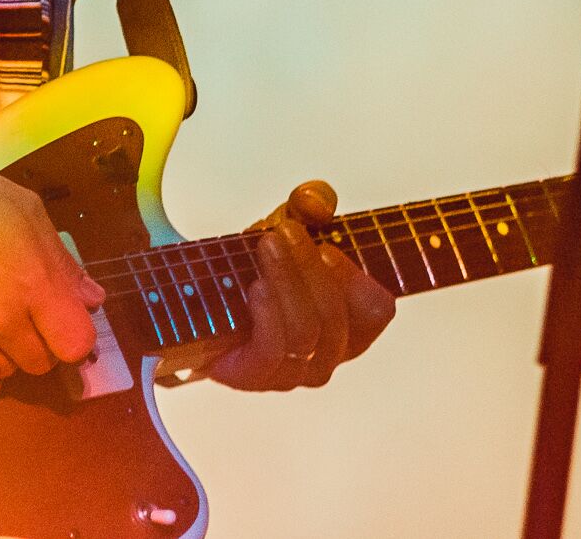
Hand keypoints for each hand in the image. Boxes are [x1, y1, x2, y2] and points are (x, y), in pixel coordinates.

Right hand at [0, 134, 100, 402]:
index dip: (76, 333)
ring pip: (9, 374)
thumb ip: (63, 261)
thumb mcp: (25, 210)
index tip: (64, 319)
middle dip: (42, 340)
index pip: (76, 343)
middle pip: (43, 362)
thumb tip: (93, 300)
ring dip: (10, 353)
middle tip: (25, 312)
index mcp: (30, 279)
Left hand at [208, 181, 395, 390]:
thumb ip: (310, 203)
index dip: (359, 280)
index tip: (328, 247)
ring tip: (266, 246)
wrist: (203, 304)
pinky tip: (255, 287)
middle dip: (309, 268)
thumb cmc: (258, 268)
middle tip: (285, 232)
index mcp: (348, 321)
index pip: (376, 310)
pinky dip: (268, 315)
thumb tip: (315, 202)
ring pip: (306, 332)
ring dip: (287, 281)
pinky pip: (273, 352)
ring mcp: (293, 373)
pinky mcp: (256, 378)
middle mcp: (327, 353)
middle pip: (336, 317)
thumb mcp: (288, 223)